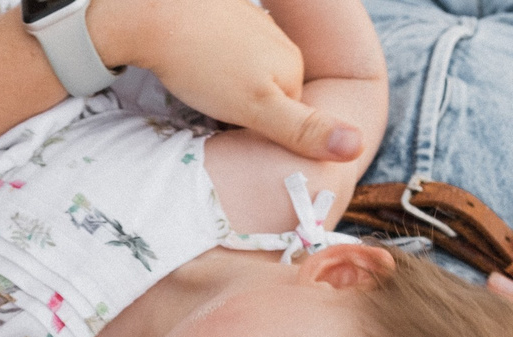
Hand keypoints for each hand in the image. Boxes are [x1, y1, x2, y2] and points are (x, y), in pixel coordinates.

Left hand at [91, 0, 360, 161]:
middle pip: (266, 92)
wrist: (154, 14)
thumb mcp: (257, 110)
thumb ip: (303, 130)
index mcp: (292, 66)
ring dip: (222, 84)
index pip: (286, 116)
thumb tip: (358, 146)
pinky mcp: (222, 15)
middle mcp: (278, 41)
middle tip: (209, 106)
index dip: (258, 130)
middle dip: (242, 108)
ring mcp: (250, 24)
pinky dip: (207, 60)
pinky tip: (189, 61)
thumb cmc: (202, 66)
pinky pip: (221, 49)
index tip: (231, 127)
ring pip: (243, 71)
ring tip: (197, 83)